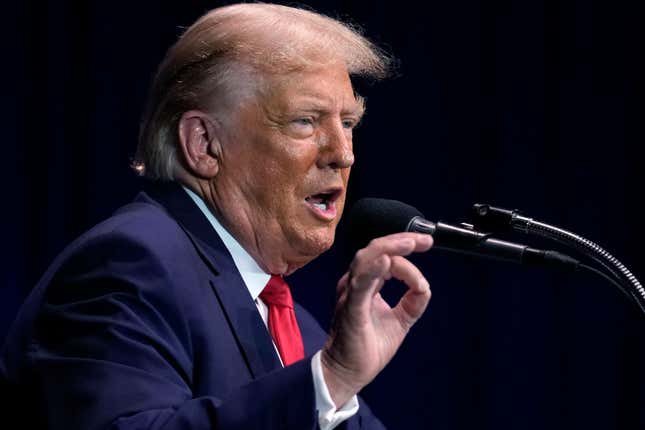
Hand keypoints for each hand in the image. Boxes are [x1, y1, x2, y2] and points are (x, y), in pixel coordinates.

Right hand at [321, 232, 432, 406]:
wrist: (348, 373)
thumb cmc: (367, 346)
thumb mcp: (400, 320)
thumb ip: (412, 302)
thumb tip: (424, 287)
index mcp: (365, 284)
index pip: (384, 255)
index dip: (404, 247)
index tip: (426, 246)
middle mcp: (355, 283)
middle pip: (375, 250)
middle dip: (400, 240)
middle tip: (424, 240)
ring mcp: (350, 294)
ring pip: (366, 260)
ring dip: (389, 249)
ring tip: (410, 244)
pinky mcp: (351, 309)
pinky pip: (361, 284)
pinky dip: (373, 270)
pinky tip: (386, 261)